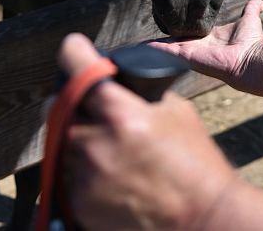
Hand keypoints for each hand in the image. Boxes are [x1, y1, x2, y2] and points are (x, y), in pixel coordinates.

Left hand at [59, 34, 238, 229]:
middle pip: (61, 108)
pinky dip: (82, 167)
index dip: (73, 54)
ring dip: (78, 136)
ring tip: (110, 147)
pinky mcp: (79, 204)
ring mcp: (85, 177)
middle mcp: (96, 145)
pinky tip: (110, 171)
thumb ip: (139, 92)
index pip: (80, 71)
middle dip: (74, 102)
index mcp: (122, 116)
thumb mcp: (176, 112)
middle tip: (95, 108)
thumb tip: (113, 77)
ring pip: (62, 141)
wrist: (201, 217)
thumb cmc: (195, 164)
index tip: (72, 49)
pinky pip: (67, 173)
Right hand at [148, 0, 262, 84]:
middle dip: (158, 41)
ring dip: (150, 48)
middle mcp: (196, 46)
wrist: (250, 60)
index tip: (165, 25)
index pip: (187, 33)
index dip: (176, 29)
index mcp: (206, 37)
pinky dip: (152, 51)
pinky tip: (139, 50)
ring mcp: (189, 52)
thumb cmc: (250, 44)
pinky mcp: (186, 56)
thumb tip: (261, 2)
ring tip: (133, 48)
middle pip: (172, 42)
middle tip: (140, 41)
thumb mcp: (249, 20)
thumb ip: (252, 9)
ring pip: (165, 49)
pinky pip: (165, 52)